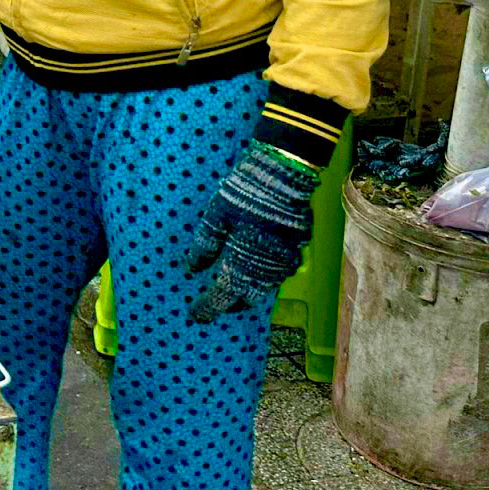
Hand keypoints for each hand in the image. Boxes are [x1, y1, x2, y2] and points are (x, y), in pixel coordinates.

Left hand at [185, 140, 320, 321]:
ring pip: (263, 287)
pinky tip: (251, 267)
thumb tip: (192, 268)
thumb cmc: (245, 192)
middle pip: (247, 298)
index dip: (208, 307)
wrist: (284, 175)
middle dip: (229, 303)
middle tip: (214, 301)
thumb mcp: (216, 215)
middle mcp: (267, 269)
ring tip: (230, 286)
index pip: (223, 295)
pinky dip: (261, 276)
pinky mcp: (296, 250)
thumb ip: (204, 245)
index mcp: (244, 262)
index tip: (196, 314)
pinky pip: (276, 273)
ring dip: (247, 290)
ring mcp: (285, 262)